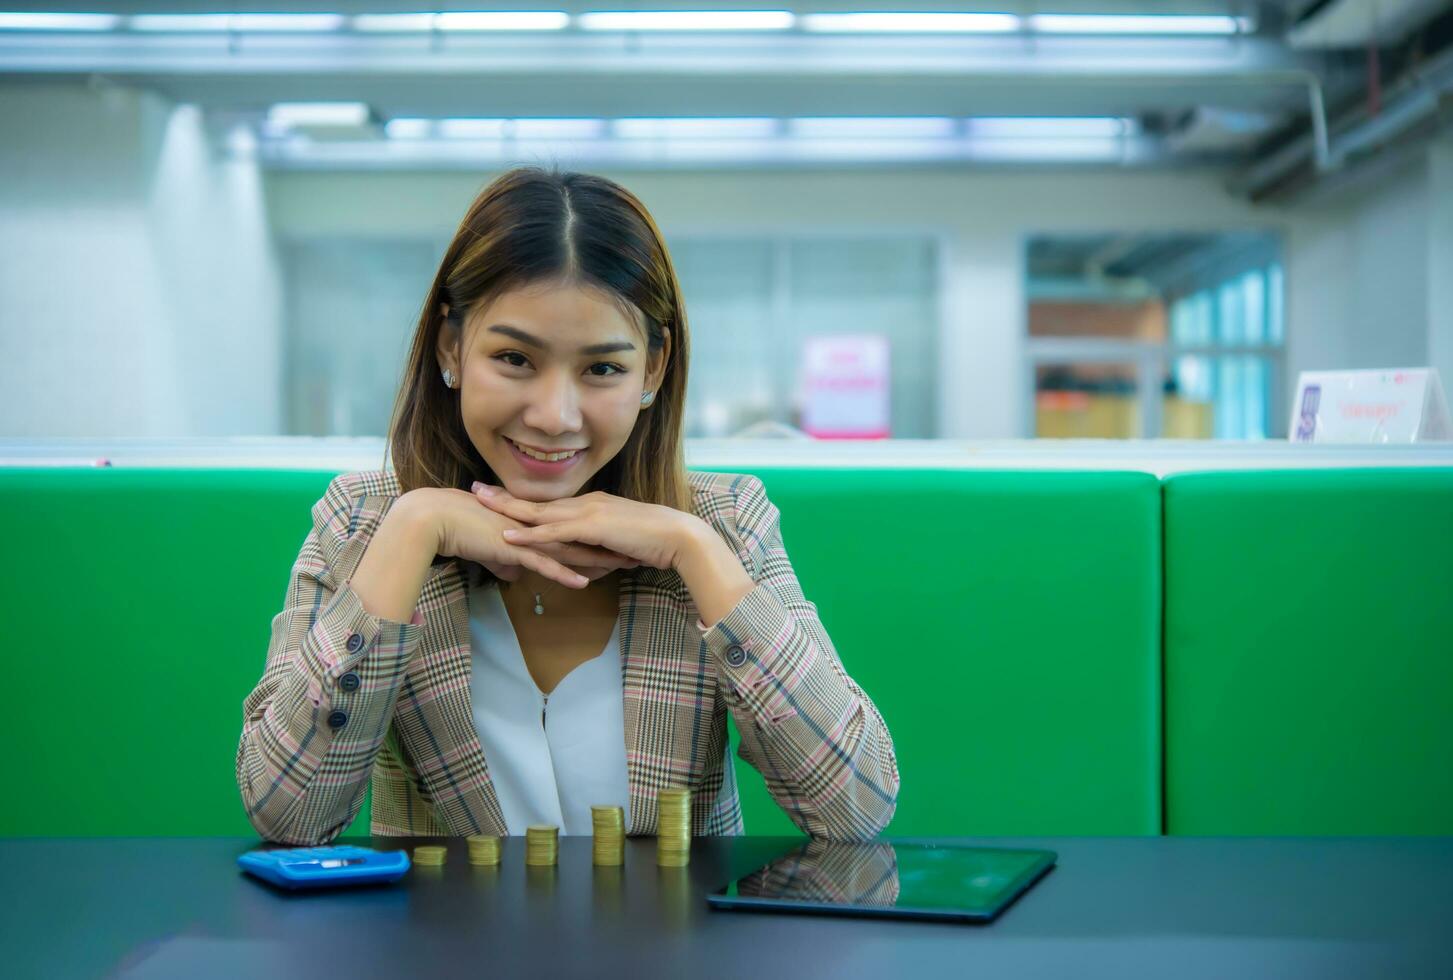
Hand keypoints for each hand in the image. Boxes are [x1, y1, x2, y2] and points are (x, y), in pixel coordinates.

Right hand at [425, 487, 640, 588]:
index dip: (598, 538)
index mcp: (532, 525)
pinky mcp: (512, 548)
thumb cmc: (457, 530)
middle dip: (610, 545)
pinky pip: (543, 563)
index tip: (622, 543)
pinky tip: (584, 582)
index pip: (572, 532)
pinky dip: (563, 573)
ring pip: (569, 549)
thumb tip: (514, 575)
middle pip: (580, 538)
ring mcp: (525, 537)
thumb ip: (505, 560)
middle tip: (638, 551)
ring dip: (597, 559)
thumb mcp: (488, 549)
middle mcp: (534, 527)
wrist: (434, 519)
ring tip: (625, 566)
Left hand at [471, 483, 698, 571]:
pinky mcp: (593, 527)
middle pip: (537, 501)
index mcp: (591, 506)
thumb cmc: (652, 543)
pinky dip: (529, 534)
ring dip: (508, 509)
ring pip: (540, 512)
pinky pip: (555, 532)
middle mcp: (586, 503)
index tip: (497, 495)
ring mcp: (589, 512)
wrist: (676, 536)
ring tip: (480, 504)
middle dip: (504, 496)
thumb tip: (583, 568)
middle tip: (475, 489)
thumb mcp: (617, 547)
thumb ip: (597, 553)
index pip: (549, 503)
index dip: (522, 499)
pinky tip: (509, 536)